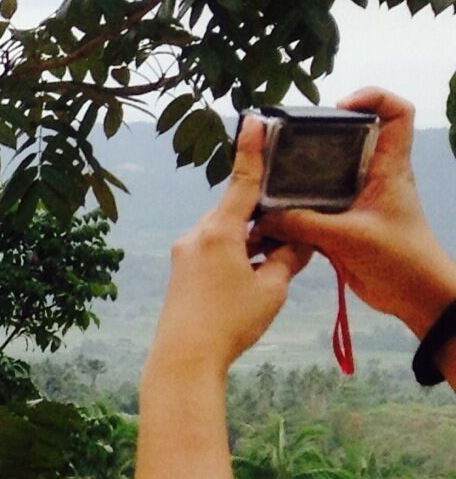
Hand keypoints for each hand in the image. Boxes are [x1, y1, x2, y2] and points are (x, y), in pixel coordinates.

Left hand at [147, 117, 313, 380]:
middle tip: (291, 238)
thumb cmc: (229, 322)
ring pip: (227, 234)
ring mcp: (185, 254)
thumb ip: (288, 257)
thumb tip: (297, 242)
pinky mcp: (181, 272)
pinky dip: (237, 257)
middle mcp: (196, 235)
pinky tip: (251, 281)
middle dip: (265, 219)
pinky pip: (215, 252)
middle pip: (237, 212)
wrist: (183, 358)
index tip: (254, 120)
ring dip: (252, 243)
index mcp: (219, 231)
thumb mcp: (272, 288)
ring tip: (272, 271)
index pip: (243, 183)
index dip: (253, 151)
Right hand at [258, 89, 455, 337]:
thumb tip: (262, 219)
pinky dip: (291, 210)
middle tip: (284, 142)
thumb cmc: (401, 259)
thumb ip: (303, 225)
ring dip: (296, 177)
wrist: (416, 297)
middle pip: (347, 139)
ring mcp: (357, 199)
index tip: (339, 106)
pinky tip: (270, 217)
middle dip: (315, 136)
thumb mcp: (349, 238)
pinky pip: (312, 207)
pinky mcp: (342, 223)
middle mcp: (373, 176)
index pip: (397, 114)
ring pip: (324, 174)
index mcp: (389, 168)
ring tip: (266, 178)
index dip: (373, 98)